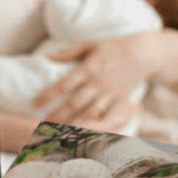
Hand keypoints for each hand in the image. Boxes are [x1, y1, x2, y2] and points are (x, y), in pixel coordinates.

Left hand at [32, 35, 151, 125]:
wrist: (142, 54)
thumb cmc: (112, 47)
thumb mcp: (89, 44)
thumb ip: (68, 52)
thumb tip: (47, 57)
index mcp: (88, 68)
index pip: (64, 84)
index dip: (48, 95)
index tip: (34, 104)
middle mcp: (98, 82)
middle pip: (75, 102)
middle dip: (58, 115)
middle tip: (43, 124)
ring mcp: (110, 93)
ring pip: (91, 112)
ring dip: (76, 123)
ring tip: (61, 132)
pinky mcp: (120, 100)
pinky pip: (108, 116)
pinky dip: (98, 126)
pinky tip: (87, 133)